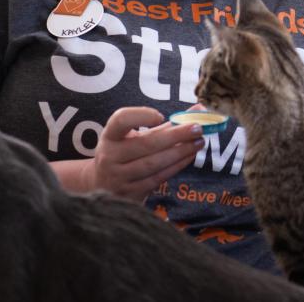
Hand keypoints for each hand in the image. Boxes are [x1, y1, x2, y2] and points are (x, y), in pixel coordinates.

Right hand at [85, 106, 205, 201]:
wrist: (104, 185)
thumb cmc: (126, 153)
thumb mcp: (136, 136)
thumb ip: (166, 124)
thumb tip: (199, 110)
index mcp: (109, 136)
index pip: (120, 120)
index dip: (140, 116)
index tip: (160, 116)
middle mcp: (109, 156)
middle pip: (146, 143)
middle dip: (176, 135)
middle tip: (198, 128)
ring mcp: (119, 177)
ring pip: (154, 163)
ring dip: (180, 152)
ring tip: (198, 142)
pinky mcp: (130, 193)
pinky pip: (158, 178)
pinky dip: (176, 166)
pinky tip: (189, 156)